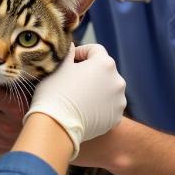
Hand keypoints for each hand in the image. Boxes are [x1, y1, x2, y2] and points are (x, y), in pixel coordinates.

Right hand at [25, 43, 125, 158]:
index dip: (81, 52)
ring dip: (97, 89)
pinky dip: (100, 105)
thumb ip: (69, 54)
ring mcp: (119, 100)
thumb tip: (72, 48)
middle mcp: (117, 80)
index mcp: (104, 63)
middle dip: (90, 71)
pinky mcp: (116, 117)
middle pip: (104, 70)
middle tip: (73, 79)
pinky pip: (108, 106)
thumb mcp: (59, 67)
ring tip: (79, 97)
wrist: (57, 127)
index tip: (71, 61)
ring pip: (108, 88)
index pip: (95, 50)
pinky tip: (85, 109)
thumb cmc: (55, 93)